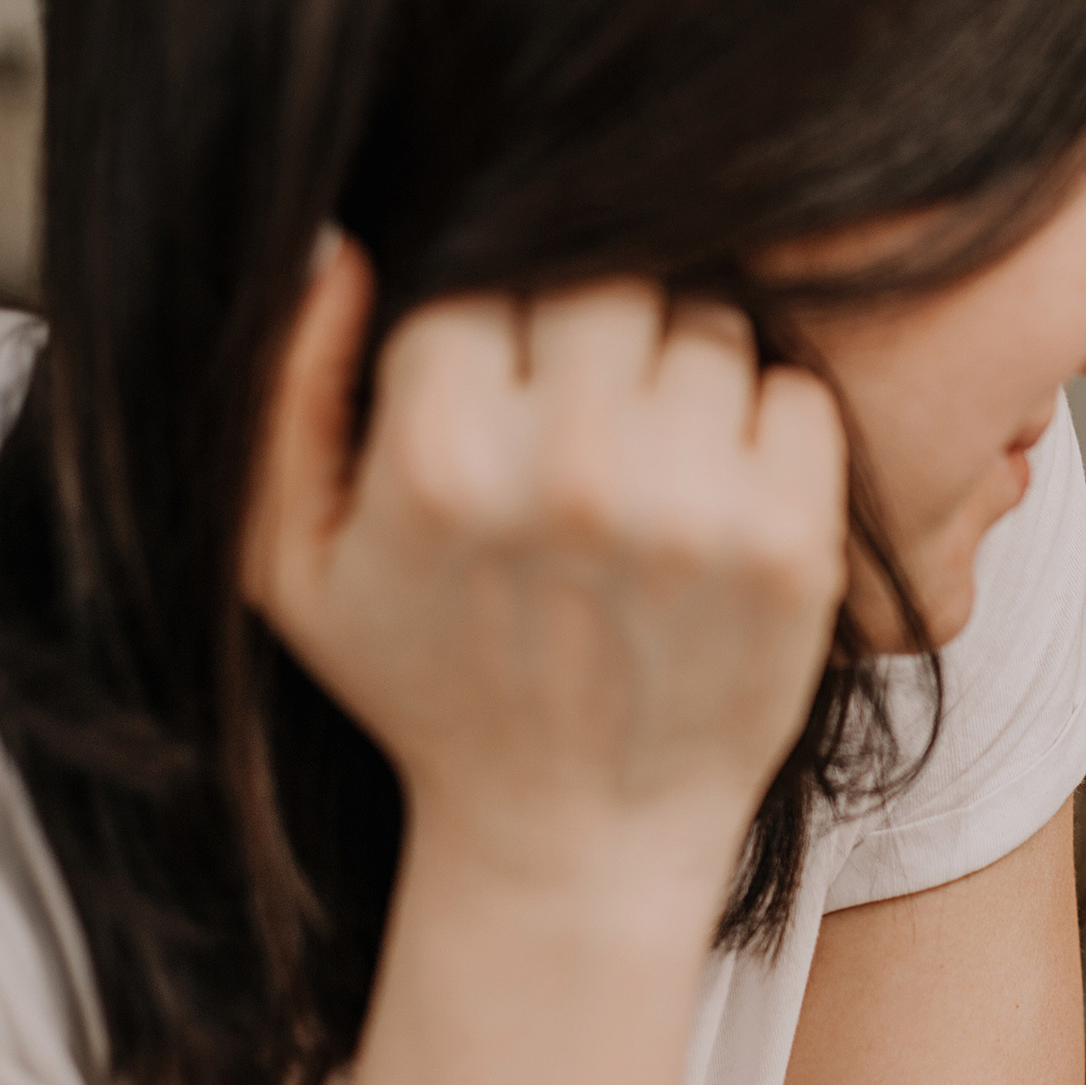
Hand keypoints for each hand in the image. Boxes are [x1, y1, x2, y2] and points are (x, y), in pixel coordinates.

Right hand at [242, 237, 846, 904]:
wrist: (577, 839)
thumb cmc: (430, 692)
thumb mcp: (293, 565)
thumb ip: (286, 394)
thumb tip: (336, 245)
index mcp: (442, 463)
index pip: (479, 283)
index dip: (492, 331)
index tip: (501, 396)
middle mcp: (574, 474)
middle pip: (605, 280)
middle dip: (592, 333)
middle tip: (587, 411)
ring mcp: (696, 509)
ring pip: (708, 323)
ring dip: (683, 369)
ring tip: (652, 452)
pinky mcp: (793, 546)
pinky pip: (799, 393)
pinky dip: (768, 421)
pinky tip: (720, 487)